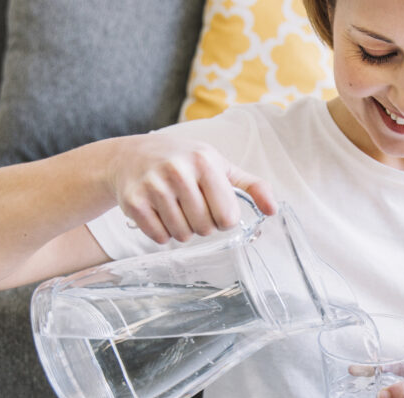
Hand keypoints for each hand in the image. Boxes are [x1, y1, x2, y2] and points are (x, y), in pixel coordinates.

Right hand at [108, 133, 276, 243]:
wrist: (131, 156)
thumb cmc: (183, 162)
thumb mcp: (219, 166)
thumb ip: (251, 186)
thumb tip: (272, 210)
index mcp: (204, 162)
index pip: (227, 217)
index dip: (224, 219)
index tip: (215, 208)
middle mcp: (178, 171)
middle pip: (205, 229)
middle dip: (202, 226)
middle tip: (192, 209)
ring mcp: (153, 186)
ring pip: (182, 235)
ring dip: (183, 231)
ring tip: (176, 210)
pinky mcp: (134, 202)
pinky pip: (159, 237)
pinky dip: (162, 233)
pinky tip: (159, 214)